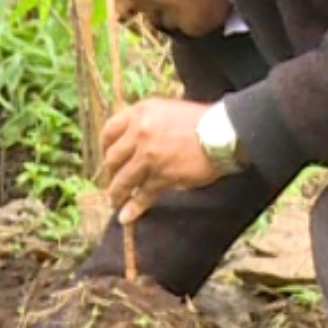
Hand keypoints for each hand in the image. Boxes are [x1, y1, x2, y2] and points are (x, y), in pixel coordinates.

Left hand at [97, 97, 218, 220]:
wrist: (223, 133)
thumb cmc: (200, 121)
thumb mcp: (167, 111)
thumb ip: (146, 122)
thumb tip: (132, 141)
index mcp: (140, 113)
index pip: (109, 131)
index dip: (104, 148)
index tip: (107, 159)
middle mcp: (140, 132)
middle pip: (112, 158)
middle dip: (109, 174)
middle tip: (112, 183)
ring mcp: (150, 155)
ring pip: (124, 179)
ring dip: (116, 193)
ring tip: (115, 202)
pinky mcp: (163, 175)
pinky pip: (142, 195)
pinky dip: (133, 208)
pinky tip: (126, 217)